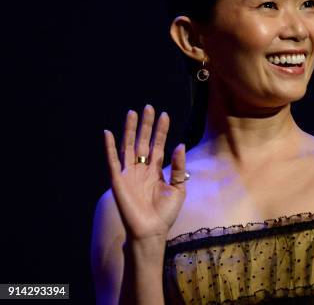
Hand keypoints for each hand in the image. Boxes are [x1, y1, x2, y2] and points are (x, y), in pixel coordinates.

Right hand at [103, 104, 186, 242]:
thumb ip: (178, 167)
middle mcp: (142, 169)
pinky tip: (108, 133)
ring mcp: (129, 174)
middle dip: (146, 125)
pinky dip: (110, 147)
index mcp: (156, 171)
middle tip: (148, 107)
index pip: (158, 145)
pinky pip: (112, 161)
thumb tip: (180, 145)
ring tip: (132, 112)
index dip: (161, 130)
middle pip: (143, 141)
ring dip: (129, 130)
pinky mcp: (118, 181)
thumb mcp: (178, 188)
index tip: (164, 114)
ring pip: (128, 146)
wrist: (152, 231)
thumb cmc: (166, 213)